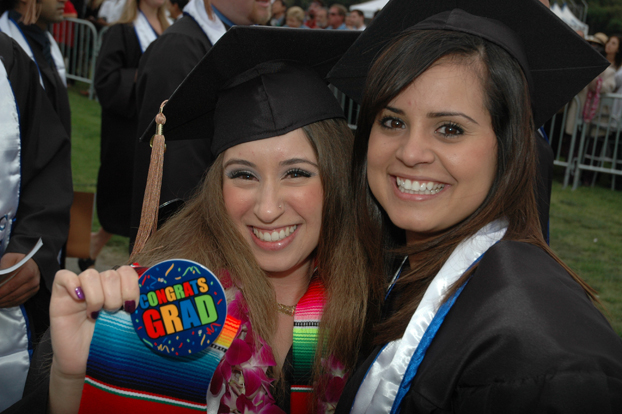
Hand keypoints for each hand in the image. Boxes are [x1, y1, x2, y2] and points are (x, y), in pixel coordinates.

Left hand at [0, 253, 39, 306]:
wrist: (32, 262)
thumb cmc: (19, 260)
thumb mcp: (10, 258)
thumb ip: (4, 266)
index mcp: (28, 271)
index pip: (12, 285)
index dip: (1, 292)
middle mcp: (33, 281)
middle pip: (14, 294)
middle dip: (1, 298)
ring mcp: (34, 288)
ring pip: (16, 299)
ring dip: (4, 302)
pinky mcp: (32, 293)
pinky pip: (20, 301)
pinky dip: (9, 304)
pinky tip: (2, 303)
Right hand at [48, 266, 138, 413]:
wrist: (83, 363)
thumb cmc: (108, 343)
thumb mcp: (127, 325)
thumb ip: (137, 309)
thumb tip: (154, 298)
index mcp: (119, 289)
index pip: (128, 272)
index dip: (132, 286)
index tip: (132, 307)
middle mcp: (100, 285)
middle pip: (112, 274)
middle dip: (116, 295)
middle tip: (113, 313)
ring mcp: (80, 289)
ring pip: (91, 275)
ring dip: (98, 295)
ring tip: (97, 314)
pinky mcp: (60, 295)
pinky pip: (64, 277)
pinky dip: (73, 284)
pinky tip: (79, 300)